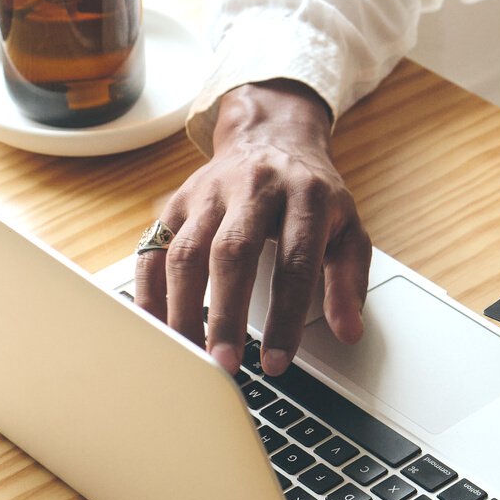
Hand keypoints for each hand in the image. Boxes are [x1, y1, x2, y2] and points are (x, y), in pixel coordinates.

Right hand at [136, 79, 370, 375]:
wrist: (272, 136)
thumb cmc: (311, 193)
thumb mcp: (348, 228)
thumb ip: (349, 280)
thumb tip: (349, 332)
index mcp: (303, 196)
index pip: (294, 262)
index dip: (285, 317)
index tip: (276, 362)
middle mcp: (253, 189)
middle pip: (232, 253)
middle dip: (226, 314)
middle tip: (224, 363)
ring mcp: (209, 194)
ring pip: (187, 251)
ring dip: (183, 308)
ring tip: (189, 353)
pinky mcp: (177, 201)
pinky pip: (154, 248)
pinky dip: (150, 290)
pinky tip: (156, 325)